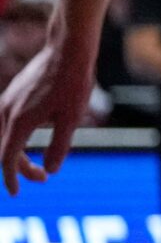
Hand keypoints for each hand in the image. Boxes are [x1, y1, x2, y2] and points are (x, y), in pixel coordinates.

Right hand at [1, 34, 96, 196]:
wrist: (67, 49)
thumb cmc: (73, 83)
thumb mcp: (72, 118)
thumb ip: (59, 146)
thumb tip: (49, 169)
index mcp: (19, 122)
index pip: (7, 159)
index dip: (11, 178)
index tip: (16, 193)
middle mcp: (6, 112)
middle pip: (4, 150)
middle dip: (20, 168)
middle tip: (43, 179)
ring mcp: (7, 101)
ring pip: (4, 136)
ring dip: (17, 153)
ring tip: (38, 164)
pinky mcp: (12, 94)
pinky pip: (7, 123)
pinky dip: (16, 137)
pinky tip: (33, 139)